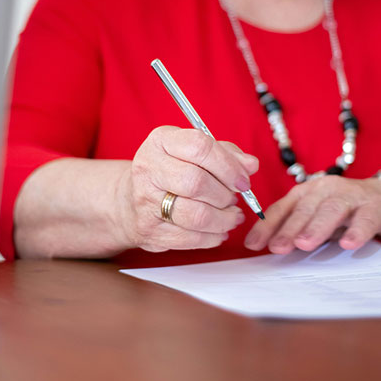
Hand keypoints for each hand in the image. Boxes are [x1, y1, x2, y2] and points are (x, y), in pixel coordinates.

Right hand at [115, 126, 258, 251]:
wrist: (130, 200)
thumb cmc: (170, 172)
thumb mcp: (194, 152)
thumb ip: (225, 154)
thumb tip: (250, 165)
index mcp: (161, 141)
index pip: (199, 147)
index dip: (228, 165)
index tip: (243, 180)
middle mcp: (148, 168)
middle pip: (196, 183)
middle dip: (225, 195)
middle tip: (233, 199)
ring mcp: (145, 201)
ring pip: (196, 215)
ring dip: (223, 219)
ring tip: (231, 216)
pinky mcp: (148, 229)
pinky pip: (190, 238)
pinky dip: (212, 237)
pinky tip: (218, 230)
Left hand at [244, 175, 380, 253]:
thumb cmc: (345, 211)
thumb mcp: (317, 218)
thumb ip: (297, 229)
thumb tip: (270, 249)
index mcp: (306, 193)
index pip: (281, 209)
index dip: (267, 226)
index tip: (253, 245)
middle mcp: (325, 189)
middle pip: (304, 209)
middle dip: (288, 229)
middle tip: (277, 248)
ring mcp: (351, 195)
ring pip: (331, 210)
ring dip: (316, 227)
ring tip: (305, 244)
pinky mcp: (375, 206)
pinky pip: (366, 218)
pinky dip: (357, 231)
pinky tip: (349, 244)